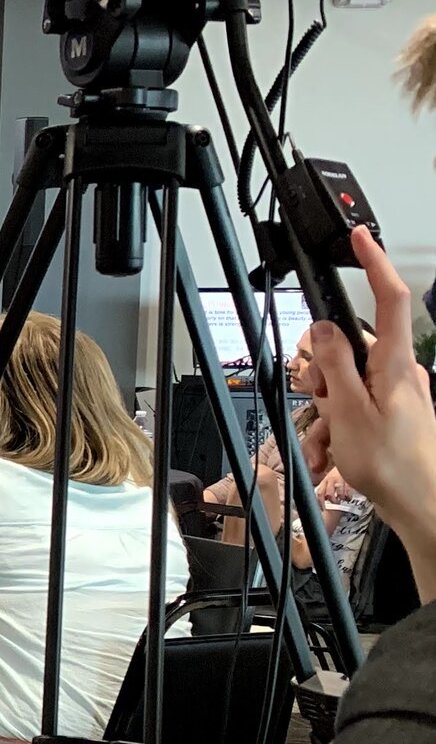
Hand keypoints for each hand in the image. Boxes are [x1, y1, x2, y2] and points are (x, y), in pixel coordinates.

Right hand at [302, 227, 435, 590]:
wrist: (422, 505)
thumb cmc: (394, 466)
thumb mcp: (350, 410)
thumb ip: (335, 365)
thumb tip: (324, 328)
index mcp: (395, 365)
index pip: (387, 298)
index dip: (373, 264)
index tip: (360, 238)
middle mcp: (401, 374)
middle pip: (348, 349)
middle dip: (323, 375)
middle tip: (321, 401)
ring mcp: (397, 395)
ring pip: (345, 384)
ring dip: (326, 411)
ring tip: (330, 439)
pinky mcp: (392, 414)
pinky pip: (354, 408)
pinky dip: (337, 427)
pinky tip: (334, 451)